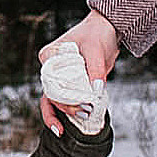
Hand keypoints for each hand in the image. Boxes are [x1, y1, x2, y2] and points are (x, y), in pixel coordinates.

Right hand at [35, 9, 119, 134]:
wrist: (107, 31)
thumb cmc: (97, 34)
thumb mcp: (96, 49)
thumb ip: (96, 69)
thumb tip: (96, 89)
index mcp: (49, 57)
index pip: (50, 82)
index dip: (62, 96)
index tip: (80, 102)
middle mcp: (50, 69)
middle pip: (52, 94)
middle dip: (66, 107)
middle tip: (86, 110)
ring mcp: (59, 78)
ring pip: (53, 101)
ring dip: (64, 113)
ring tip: (77, 121)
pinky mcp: (70, 84)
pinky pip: (63, 102)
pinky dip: (67, 114)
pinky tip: (70, 126)